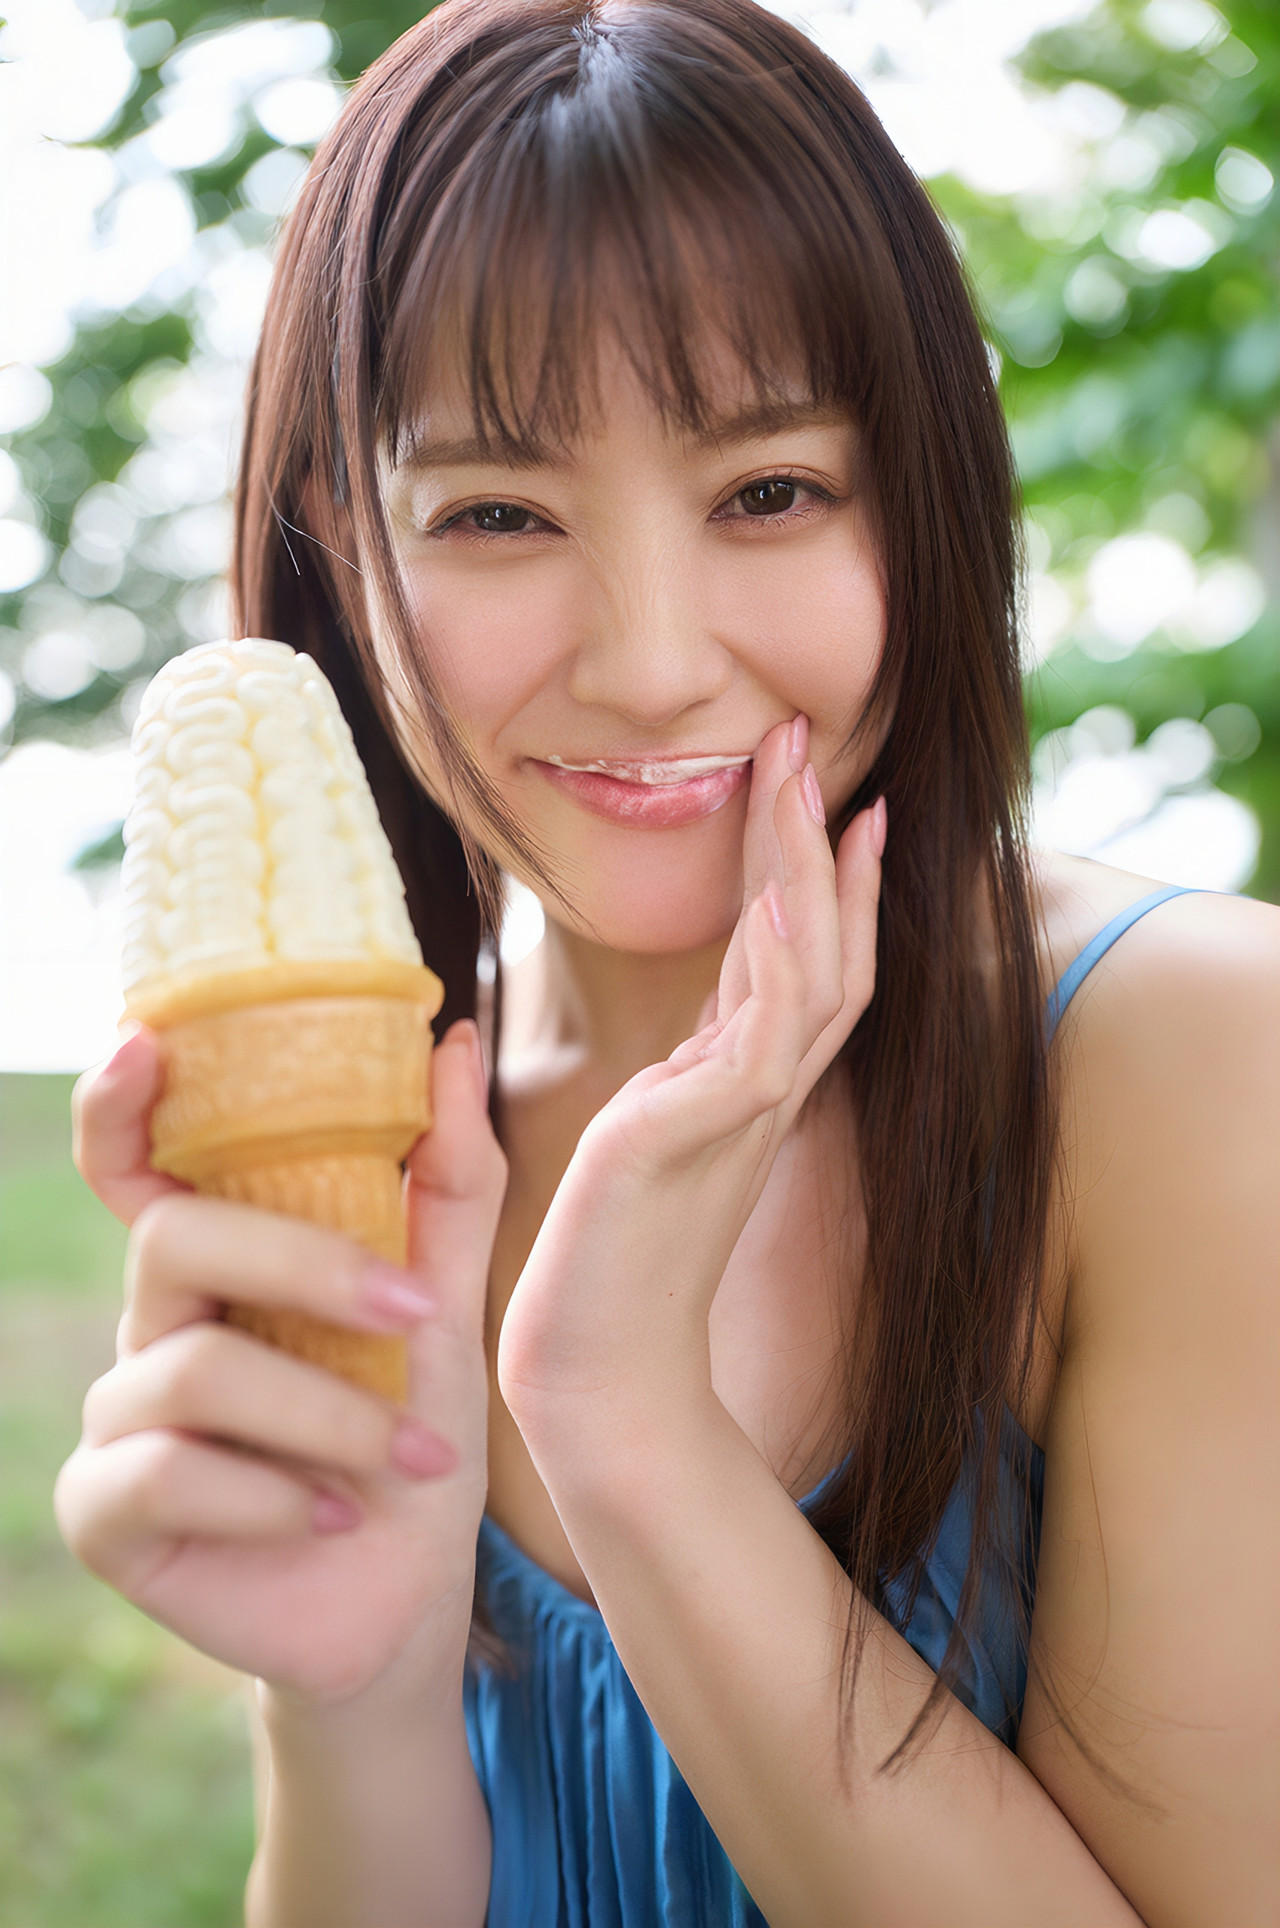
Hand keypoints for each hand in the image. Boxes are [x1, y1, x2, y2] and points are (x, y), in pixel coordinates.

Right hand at [55, 1019, 505, 1704]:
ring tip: (412, 1459)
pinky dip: (272, 1491)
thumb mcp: (442, 1307)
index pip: (139, 1164)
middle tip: (414, 1311)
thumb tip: (452, 1044)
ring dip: (328, 1413)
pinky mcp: (103, 1510)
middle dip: (306, 1267)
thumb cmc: (412, 1436)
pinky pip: (165, 1471)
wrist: (408, 1595)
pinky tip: (332, 1515)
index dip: (119, 1102)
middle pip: (176, 1237)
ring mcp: (117, 1417)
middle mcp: (153, 1324)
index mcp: (222, 1263)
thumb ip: (445, 1182)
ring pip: (194, 1365)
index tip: (148, 1041)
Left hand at [497, 716, 883, 1427]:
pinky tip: (784, 897)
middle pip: (824, 948)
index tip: (832, 797)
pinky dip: (786, 961)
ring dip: (808, 872)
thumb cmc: (610, 1270)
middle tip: (809, 741)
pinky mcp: (697, 1139)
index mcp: (743, 1089)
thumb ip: (683, 1079)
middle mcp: (760, 1095)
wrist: (596, 1378)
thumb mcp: (649, 1143)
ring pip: (809, 974)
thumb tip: (700, 1025)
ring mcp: (739, 1116)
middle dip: (819, 841)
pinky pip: (768, 1037)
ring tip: (800, 779)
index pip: (804, 964)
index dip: (825, 879)